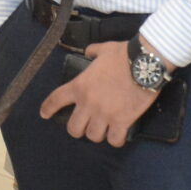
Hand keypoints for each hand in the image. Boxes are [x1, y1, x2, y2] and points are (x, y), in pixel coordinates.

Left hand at [38, 40, 156, 146]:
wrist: (145, 63)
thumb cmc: (123, 55)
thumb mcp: (103, 49)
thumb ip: (92, 52)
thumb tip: (89, 52)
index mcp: (80, 86)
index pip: (56, 100)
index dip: (48, 108)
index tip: (44, 114)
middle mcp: (88, 103)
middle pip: (74, 128)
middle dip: (78, 128)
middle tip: (85, 124)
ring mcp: (105, 115)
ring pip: (93, 136)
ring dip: (97, 134)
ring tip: (104, 129)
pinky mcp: (122, 122)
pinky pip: (114, 140)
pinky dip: (116, 139)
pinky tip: (118, 135)